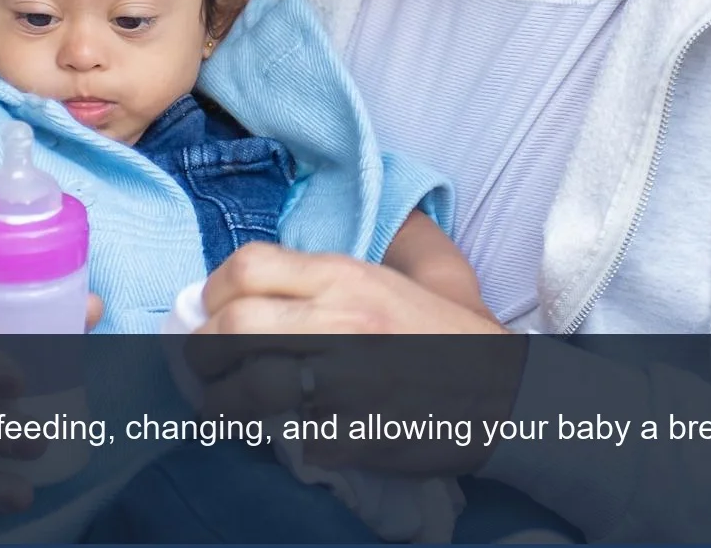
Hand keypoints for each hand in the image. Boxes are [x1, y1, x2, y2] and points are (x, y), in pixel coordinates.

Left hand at [185, 244, 525, 475]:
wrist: (508, 393)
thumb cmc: (449, 335)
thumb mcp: (400, 277)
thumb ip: (339, 269)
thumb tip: (270, 272)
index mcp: (347, 276)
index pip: (245, 268)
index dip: (212, 292)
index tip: (211, 312)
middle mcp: (342, 321)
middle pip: (232, 327)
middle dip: (201, 352)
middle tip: (203, 367)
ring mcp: (349, 381)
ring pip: (249, 390)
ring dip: (222, 405)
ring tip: (223, 410)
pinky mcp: (358, 434)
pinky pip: (292, 440)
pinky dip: (282, 441)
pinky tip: (284, 436)